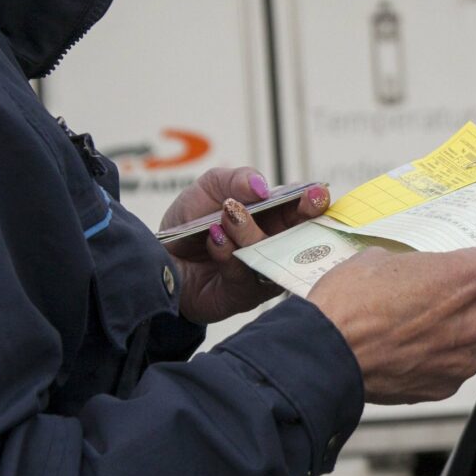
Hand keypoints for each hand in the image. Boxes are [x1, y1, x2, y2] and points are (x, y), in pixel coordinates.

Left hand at [163, 167, 330, 324]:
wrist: (158, 258)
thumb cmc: (189, 224)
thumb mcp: (209, 188)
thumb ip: (236, 179)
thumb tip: (262, 186)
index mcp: (274, 217)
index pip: (303, 208)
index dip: (314, 201)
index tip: (316, 194)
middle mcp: (275, 246)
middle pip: (302, 236)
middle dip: (303, 218)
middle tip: (301, 204)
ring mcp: (263, 272)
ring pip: (272, 256)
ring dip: (251, 232)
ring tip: (227, 216)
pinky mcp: (244, 296)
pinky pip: (245, 277)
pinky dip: (229, 254)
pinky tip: (215, 239)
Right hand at [310, 225, 475, 403]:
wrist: (324, 357)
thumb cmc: (347, 306)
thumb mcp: (381, 259)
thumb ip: (417, 265)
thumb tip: (419, 273)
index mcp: (467, 277)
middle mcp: (475, 318)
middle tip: (456, 280)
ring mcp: (464, 355)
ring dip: (460, 321)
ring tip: (420, 317)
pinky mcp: (447, 383)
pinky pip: (456, 359)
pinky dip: (443, 350)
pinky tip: (413, 343)